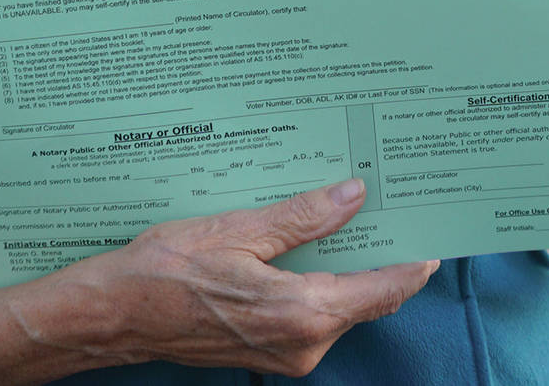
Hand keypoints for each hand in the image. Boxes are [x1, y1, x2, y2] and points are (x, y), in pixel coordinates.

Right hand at [41, 178, 438, 376]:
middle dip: (381, 254)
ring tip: (348, 214)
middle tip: (391, 205)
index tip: (434, 228)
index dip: (413, 259)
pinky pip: (312, 314)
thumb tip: (353, 194)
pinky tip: (308, 245)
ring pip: (339, 305)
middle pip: (366, 297)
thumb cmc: (166, 272)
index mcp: (303, 312)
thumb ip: (302, 216)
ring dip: (346, 266)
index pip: (384, 288)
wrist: (115, 315)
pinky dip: (320, 282)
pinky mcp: (269, 352)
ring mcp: (287, 353)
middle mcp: (304, 343)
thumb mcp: (237, 230)